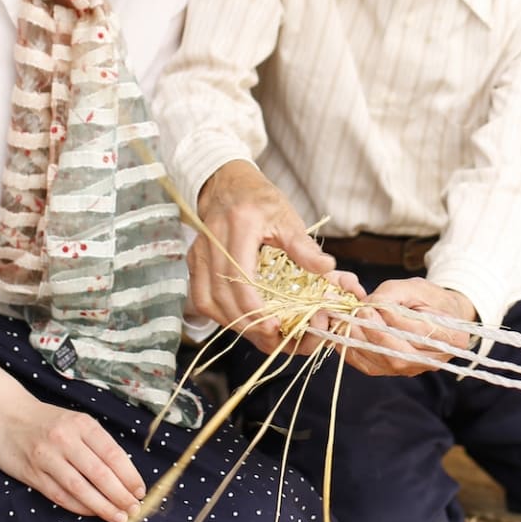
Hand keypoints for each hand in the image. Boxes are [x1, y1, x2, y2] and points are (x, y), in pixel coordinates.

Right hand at [0, 342, 144, 521]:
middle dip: (120, 495)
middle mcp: (66, 440)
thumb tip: (125, 474)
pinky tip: (92, 513)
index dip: (129, 476)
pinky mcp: (33, 474)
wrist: (6, 417)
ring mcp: (47, 458)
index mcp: (82, 424)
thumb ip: (98, 444)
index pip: (112, 454)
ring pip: (80, 488)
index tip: (140, 491)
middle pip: (99, 473)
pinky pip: (60, 495)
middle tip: (133, 510)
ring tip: (118, 517)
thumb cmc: (49, 422)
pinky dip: (79, 507)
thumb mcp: (76, 422)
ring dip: (102, 506)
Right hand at [192, 160, 354, 353]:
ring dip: (233, 323)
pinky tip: (240, 321)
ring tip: (260, 334)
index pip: (240, 278)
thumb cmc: (260, 199)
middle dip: (248, 324)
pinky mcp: (193, 261)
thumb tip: (327, 269)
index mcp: (239, 226)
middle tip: (273, 339)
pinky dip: (220, 314)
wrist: (228, 182)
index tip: (276, 328)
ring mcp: (198, 252)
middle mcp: (212, 241)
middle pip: (222, 296)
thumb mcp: (287, 217)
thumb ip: (304, 246)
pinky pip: (201, 297)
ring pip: (208, 301)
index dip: (255, 310)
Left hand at [340, 279, 475, 376]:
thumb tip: (370, 303)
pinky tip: (345, 334)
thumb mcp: (416, 287)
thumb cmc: (429, 299)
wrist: (435, 315)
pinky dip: (354, 352)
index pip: (420, 332)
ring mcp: (414, 370)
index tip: (377, 304)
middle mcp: (435, 360)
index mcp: (453, 338)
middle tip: (361, 312)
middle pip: (401, 354)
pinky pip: (371, 367)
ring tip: (350, 320)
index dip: (396, 318)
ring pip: (384, 363)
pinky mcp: (394, 372)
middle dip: (376, 333)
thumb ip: (394, 294)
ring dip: (362, 342)